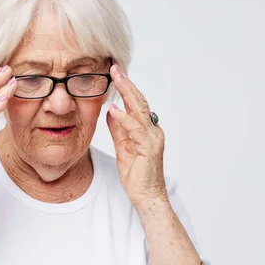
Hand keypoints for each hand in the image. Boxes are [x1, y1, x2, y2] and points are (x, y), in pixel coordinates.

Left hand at [106, 64, 167, 206]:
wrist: (146, 196)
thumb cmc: (137, 175)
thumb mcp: (123, 148)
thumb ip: (118, 130)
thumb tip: (111, 111)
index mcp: (147, 129)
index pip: (136, 103)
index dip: (126, 88)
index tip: (114, 73)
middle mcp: (152, 130)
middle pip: (139, 101)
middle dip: (127, 83)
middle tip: (115, 67)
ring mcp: (153, 138)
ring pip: (139, 110)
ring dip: (127, 93)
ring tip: (116, 78)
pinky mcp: (149, 148)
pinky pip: (135, 129)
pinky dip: (124, 118)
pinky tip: (114, 109)